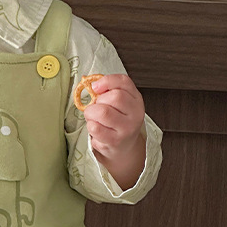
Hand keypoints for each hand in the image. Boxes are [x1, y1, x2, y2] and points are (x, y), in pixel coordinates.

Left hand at [82, 73, 146, 188]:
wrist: (123, 145)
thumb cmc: (117, 119)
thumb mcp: (119, 102)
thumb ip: (108, 89)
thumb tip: (91, 84)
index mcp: (136, 99)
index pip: (123, 82)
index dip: (106, 81)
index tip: (95, 87)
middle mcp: (136, 113)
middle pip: (114, 97)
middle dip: (98, 101)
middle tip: (96, 107)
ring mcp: (127, 128)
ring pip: (103, 112)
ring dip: (91, 113)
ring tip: (94, 118)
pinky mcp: (115, 141)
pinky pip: (95, 127)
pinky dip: (90, 126)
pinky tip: (96, 128)